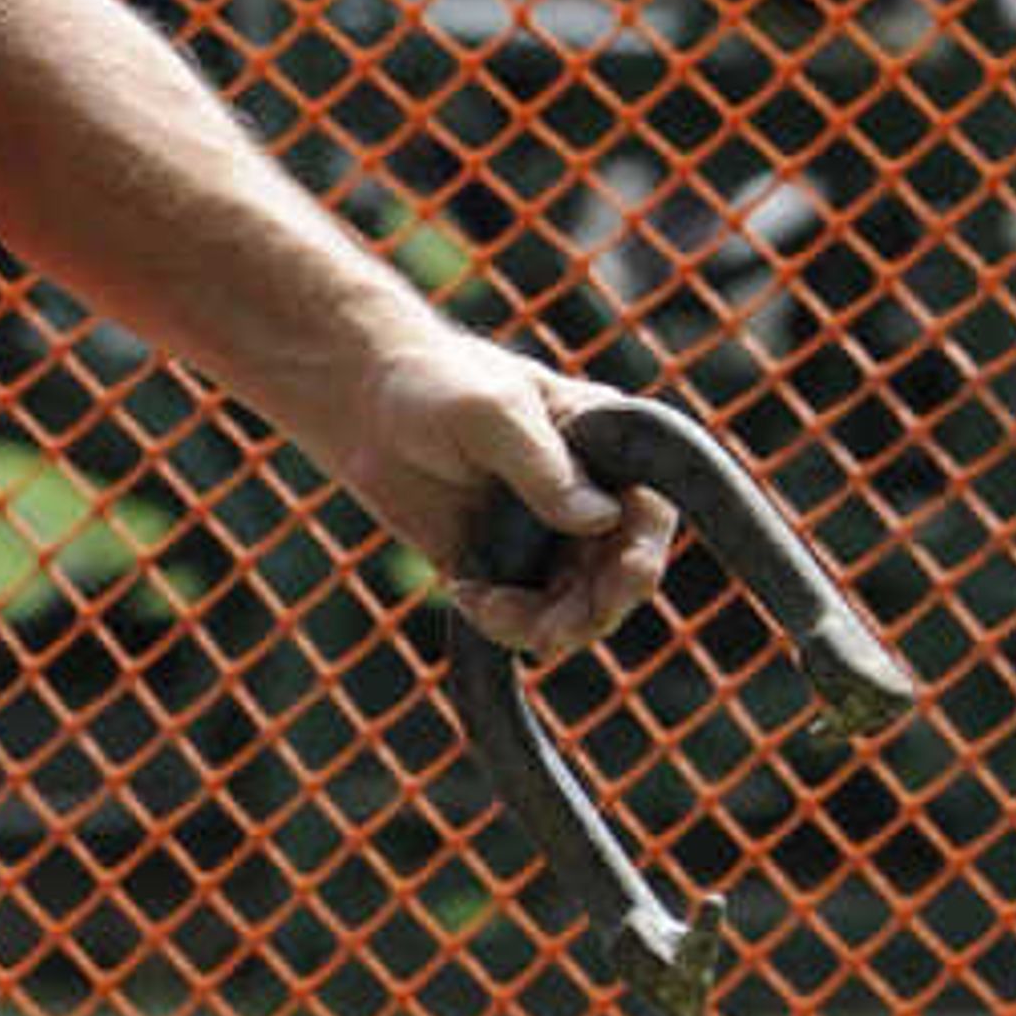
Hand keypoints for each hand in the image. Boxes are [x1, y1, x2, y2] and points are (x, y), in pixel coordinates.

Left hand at [346, 343, 676, 668]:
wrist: (365, 404)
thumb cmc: (436, 384)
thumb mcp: (490, 413)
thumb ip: (543, 466)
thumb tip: (602, 520)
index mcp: (607, 448)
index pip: (650, 511)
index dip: (645, 551)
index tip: (625, 577)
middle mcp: (588, 497)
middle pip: (618, 575)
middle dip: (595, 609)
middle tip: (552, 631)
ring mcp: (545, 535)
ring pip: (574, 606)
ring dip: (547, 627)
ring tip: (492, 612)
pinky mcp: (500, 565)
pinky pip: (521, 616)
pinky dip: (502, 623)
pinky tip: (463, 595)